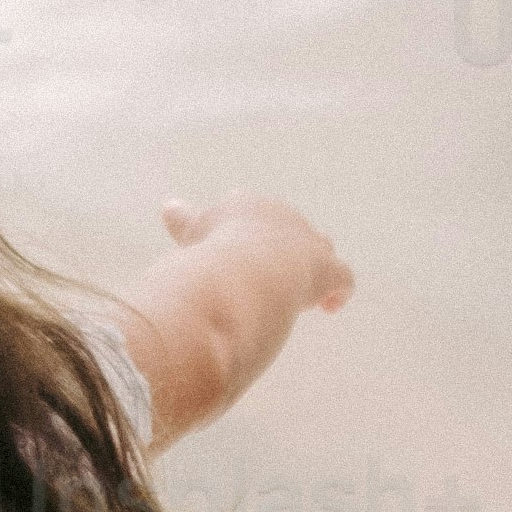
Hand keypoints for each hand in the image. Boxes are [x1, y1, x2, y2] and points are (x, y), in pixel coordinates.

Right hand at [162, 189, 354, 322]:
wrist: (241, 269)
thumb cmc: (210, 252)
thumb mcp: (193, 232)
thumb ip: (183, 220)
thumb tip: (169, 207)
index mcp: (248, 205)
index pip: (251, 211)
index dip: (249, 233)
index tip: (241, 250)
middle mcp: (282, 217)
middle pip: (289, 228)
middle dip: (284, 248)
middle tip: (273, 274)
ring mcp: (307, 242)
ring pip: (320, 247)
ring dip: (314, 266)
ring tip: (304, 290)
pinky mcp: (326, 269)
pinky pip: (342, 279)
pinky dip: (338, 292)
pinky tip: (329, 307)